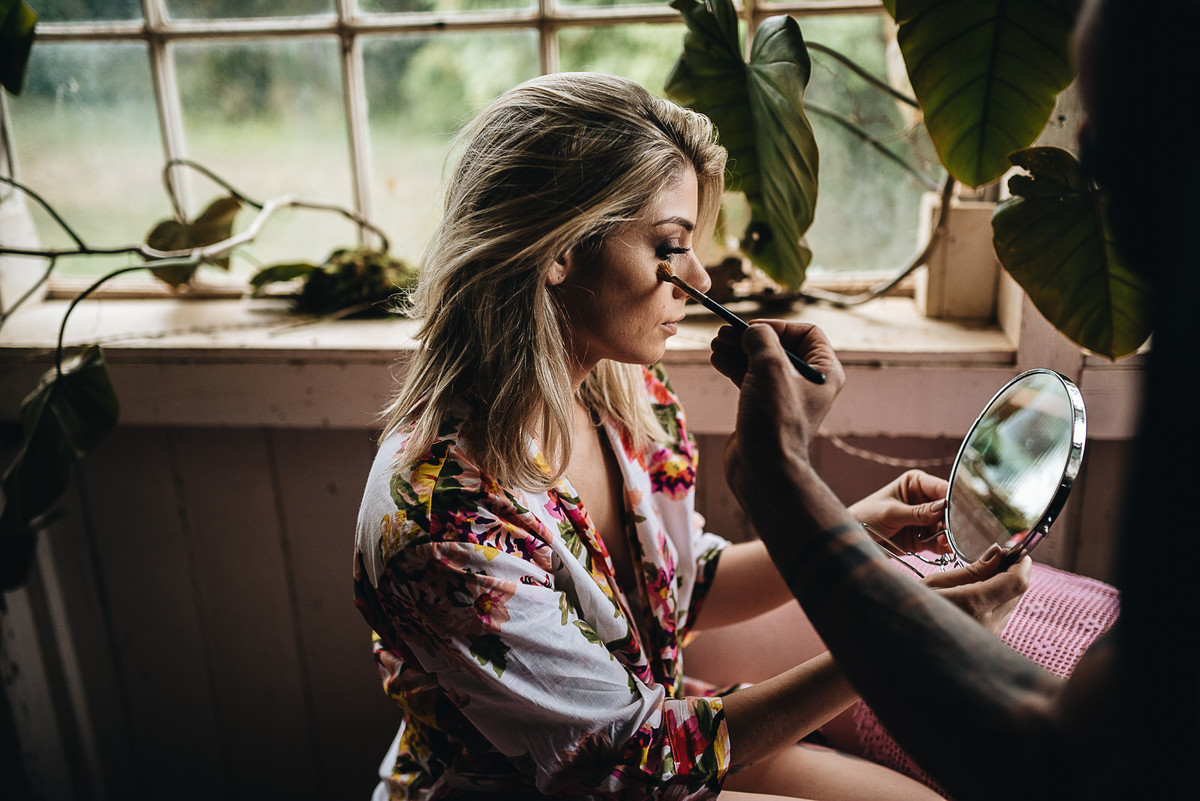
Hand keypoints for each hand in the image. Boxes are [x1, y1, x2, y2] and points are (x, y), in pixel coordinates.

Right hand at [710, 321, 844, 505]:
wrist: (764, 468)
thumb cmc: (774, 419)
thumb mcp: (770, 367)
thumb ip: (761, 338)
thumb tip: (751, 331)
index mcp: (824, 372)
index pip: (806, 333)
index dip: (777, 327)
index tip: (750, 329)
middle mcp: (808, 384)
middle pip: (779, 347)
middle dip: (750, 338)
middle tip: (723, 334)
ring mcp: (785, 398)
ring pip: (761, 363)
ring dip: (739, 351)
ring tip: (715, 346)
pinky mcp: (765, 410)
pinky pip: (751, 380)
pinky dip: (735, 368)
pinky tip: (717, 361)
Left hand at [850, 470, 950, 554]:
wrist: (855, 537)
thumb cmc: (867, 515)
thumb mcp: (891, 512)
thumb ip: (917, 512)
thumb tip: (943, 507)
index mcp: (915, 483)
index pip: (941, 489)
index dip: (952, 499)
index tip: (961, 511)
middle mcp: (924, 500)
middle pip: (947, 510)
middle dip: (952, 520)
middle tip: (956, 530)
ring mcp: (925, 520)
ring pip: (945, 527)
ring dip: (949, 535)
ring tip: (949, 541)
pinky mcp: (923, 538)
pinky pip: (938, 541)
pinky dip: (943, 545)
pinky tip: (946, 548)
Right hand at [922, 547, 1031, 634]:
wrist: (909, 647)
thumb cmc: (912, 608)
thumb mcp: (935, 583)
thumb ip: (971, 570)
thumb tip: (997, 554)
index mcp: (974, 605)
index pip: (1016, 582)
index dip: (1022, 563)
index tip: (1017, 551)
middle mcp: (988, 624)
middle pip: (1017, 592)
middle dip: (1012, 572)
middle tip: (997, 557)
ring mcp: (989, 636)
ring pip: (1010, 603)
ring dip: (1004, 586)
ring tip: (981, 577)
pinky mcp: (987, 642)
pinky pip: (1001, 615)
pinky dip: (996, 601)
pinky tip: (976, 595)